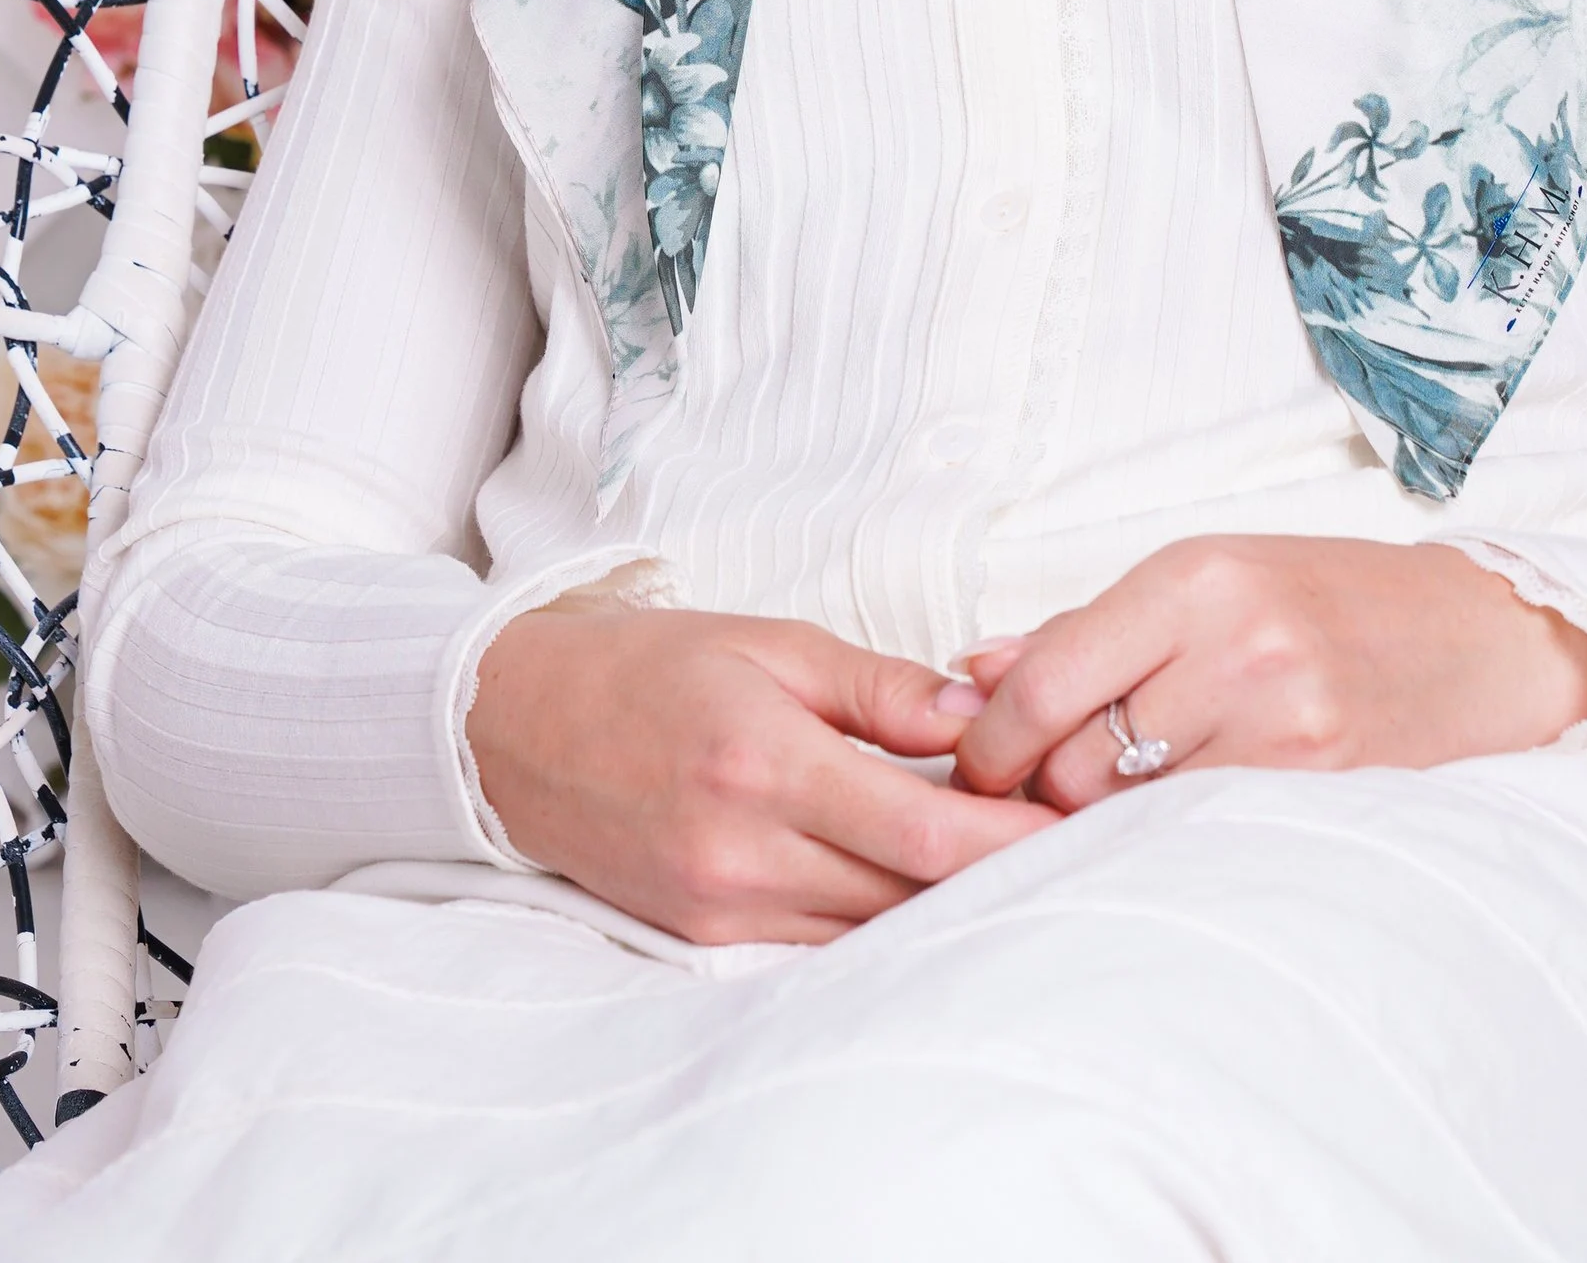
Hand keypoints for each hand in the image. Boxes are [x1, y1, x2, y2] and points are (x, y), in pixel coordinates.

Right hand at [467, 596, 1058, 944]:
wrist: (515, 729)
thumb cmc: (648, 667)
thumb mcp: (768, 643)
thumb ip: (878, 689)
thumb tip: (974, 720)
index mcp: (764, 763)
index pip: (922, 830)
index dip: (1010, 836)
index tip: (1072, 817)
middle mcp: (744, 853)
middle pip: (908, 894)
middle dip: (994, 871)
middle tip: (1069, 836)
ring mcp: (723, 910)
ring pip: (870, 931)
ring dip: (940, 900)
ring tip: (1005, 855)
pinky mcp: (707, 939)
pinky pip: (820, 944)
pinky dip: (877, 917)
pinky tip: (916, 882)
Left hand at [939, 535, 1586, 812]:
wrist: (1475, 641)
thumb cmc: (1326, 600)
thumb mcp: (1203, 580)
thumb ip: (1084, 631)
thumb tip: (970, 675)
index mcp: (1196, 580)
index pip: (1049, 681)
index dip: (990, 740)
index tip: (973, 763)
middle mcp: (1237, 648)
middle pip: (1077, 762)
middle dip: (1039, 790)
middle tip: (1034, 795)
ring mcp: (1284, 729)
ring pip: (1129, 814)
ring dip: (1099, 823)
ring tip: (1108, 808)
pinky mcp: (1319, 794)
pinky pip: (1196, 839)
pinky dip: (1164, 842)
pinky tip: (1170, 828)